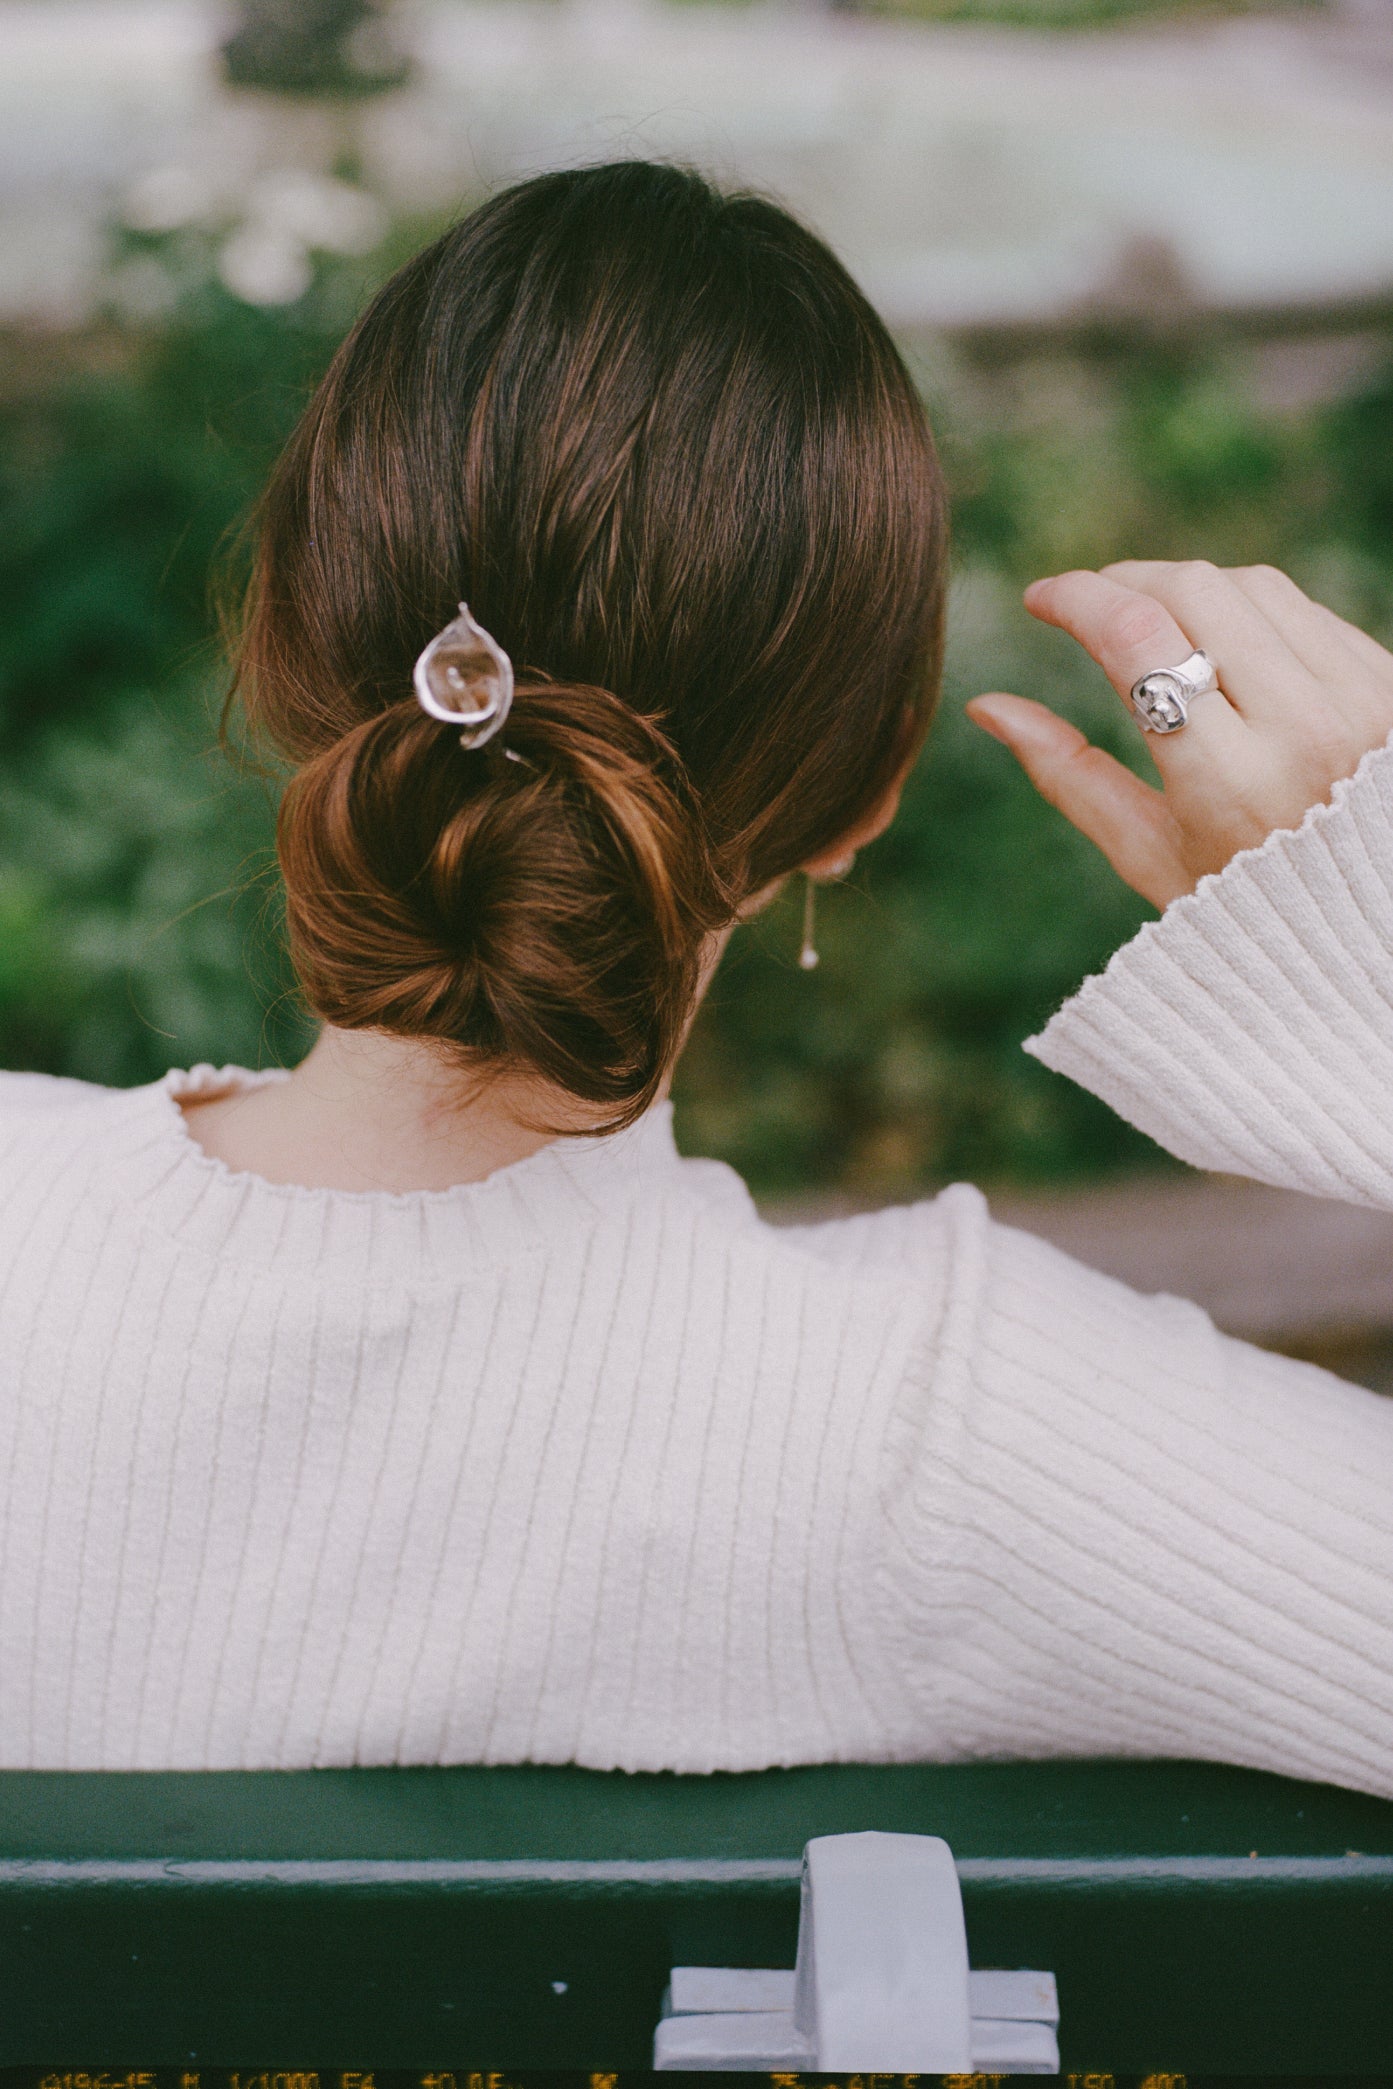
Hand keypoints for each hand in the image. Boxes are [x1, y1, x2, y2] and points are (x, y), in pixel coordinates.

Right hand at [966, 560, 1392, 908]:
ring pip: (1254, 587)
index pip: (1138, 640)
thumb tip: (987, 706)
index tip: (1043, 598)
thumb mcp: (1151, 855)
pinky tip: (1223, 646)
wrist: (1373, 934)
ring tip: (1152, 621)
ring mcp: (1358, 699)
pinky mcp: (1391, 682)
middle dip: (1127, 581)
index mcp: (1227, 782)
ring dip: (1187, 589)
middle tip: (1089, 601)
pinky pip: (1308, 612)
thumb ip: (1068, 776)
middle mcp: (1301, 729)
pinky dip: (1251, 612)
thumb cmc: (1247, 907)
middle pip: (1194, 591)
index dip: (1078, 598)